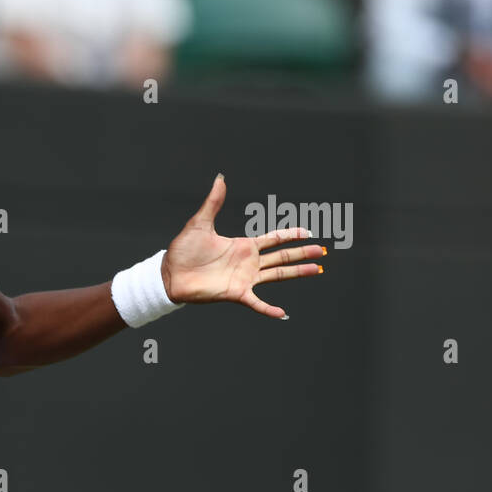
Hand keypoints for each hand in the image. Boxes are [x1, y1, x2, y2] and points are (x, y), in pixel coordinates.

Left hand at [162, 174, 326, 319]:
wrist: (169, 274)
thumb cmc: (183, 250)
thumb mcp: (200, 223)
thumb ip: (213, 202)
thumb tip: (220, 178)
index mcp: (243, 246)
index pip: (273, 238)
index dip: (290, 235)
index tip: (308, 232)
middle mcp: (248, 262)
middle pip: (282, 256)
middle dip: (302, 253)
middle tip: (322, 251)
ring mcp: (244, 278)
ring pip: (277, 274)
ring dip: (297, 273)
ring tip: (317, 270)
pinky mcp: (236, 293)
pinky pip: (256, 302)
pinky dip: (269, 309)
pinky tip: (282, 313)